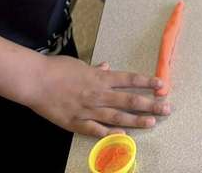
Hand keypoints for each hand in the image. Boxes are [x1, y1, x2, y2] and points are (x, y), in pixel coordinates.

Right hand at [24, 55, 170, 136]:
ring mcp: (88, 110)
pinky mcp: (75, 122)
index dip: (147, 83)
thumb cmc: (57, 69)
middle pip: (129, 100)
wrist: (35, 80)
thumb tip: (107, 66)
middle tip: (167, 108)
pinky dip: (109, 134)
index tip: (163, 85)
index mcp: (100, 78)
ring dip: (136, 121)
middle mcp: (99, 94)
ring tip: (152, 123)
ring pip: (117, 117)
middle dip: (150, 104)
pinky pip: (95, 130)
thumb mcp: (80, 64)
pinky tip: (122, 137)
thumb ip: (95, 69)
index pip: (130, 80)